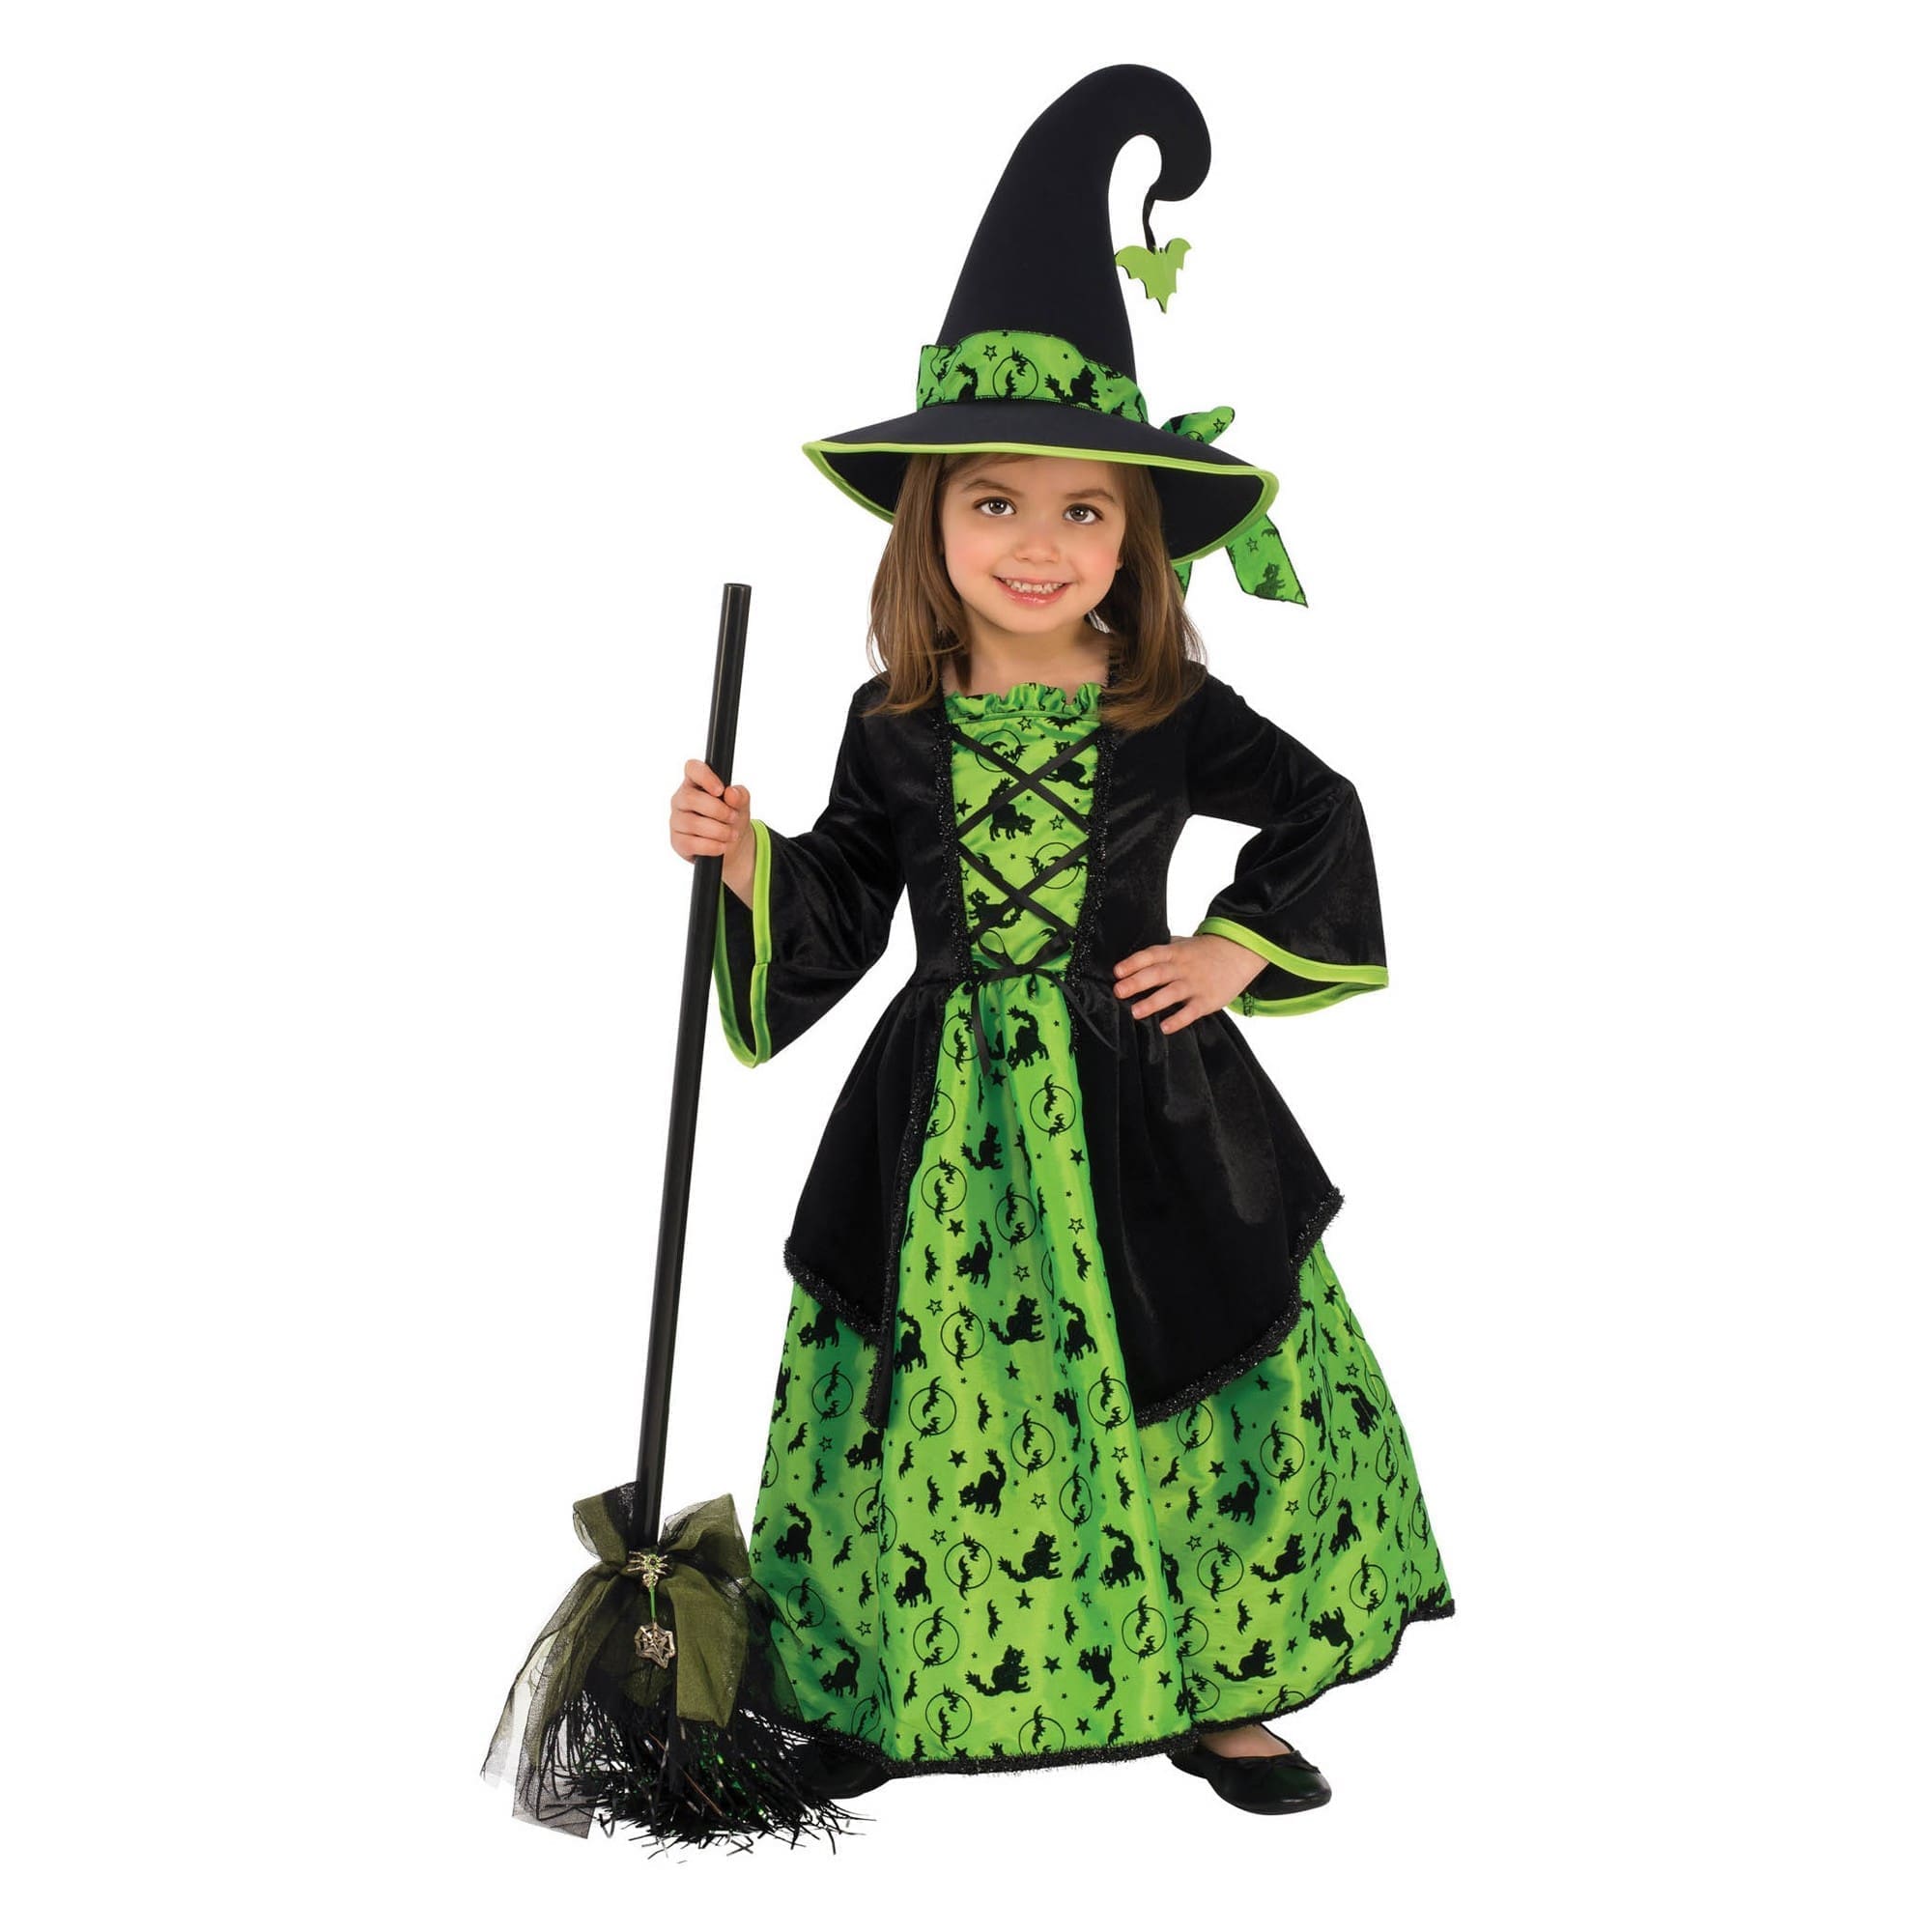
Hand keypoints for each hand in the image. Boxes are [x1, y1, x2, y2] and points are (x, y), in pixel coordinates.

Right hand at [671, 759, 754, 902]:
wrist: (732, 844)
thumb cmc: (732, 817)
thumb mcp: (742, 805)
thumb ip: (740, 795)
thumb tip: (731, 793)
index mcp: (695, 783)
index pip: (692, 768)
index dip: (705, 777)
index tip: (720, 790)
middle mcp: (681, 799)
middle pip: (690, 798)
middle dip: (717, 810)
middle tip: (733, 817)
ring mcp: (677, 821)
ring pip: (692, 823)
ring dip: (718, 831)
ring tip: (732, 834)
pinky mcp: (677, 842)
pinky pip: (691, 843)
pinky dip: (712, 846)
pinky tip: (722, 846)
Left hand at [1112, 934, 1264, 1032]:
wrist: (1239, 953)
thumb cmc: (1204, 951)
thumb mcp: (1183, 944)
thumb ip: (1162, 950)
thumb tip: (1134, 958)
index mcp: (1174, 952)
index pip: (1150, 955)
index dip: (1133, 963)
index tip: (1116, 972)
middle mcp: (1183, 968)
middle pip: (1157, 973)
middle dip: (1136, 982)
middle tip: (1118, 991)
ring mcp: (1195, 984)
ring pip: (1171, 993)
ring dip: (1152, 1002)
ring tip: (1135, 1012)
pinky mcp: (1207, 1000)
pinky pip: (1191, 1011)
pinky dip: (1178, 1020)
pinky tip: (1165, 1027)